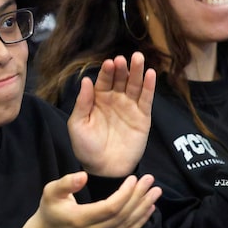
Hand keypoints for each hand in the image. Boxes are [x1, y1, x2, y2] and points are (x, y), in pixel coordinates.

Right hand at [15, 172, 160, 227]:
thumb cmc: (50, 212)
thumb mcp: (50, 192)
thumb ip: (66, 183)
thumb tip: (83, 175)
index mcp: (79, 220)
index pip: (110, 208)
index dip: (125, 194)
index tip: (134, 178)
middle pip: (123, 216)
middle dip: (139, 197)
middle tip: (151, 180)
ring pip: (128, 226)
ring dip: (144, 208)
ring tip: (155, 192)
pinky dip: (140, 221)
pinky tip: (149, 209)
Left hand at [67, 52, 155, 176]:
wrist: (105, 169)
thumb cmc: (87, 148)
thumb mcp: (78, 125)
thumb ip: (82, 103)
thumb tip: (86, 80)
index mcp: (98, 99)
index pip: (104, 80)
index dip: (107, 72)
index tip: (109, 63)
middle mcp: (115, 99)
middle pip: (120, 79)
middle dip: (122, 68)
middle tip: (123, 59)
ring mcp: (130, 107)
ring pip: (134, 85)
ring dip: (137, 71)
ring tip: (139, 59)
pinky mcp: (143, 117)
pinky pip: (146, 99)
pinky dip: (149, 86)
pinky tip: (150, 74)